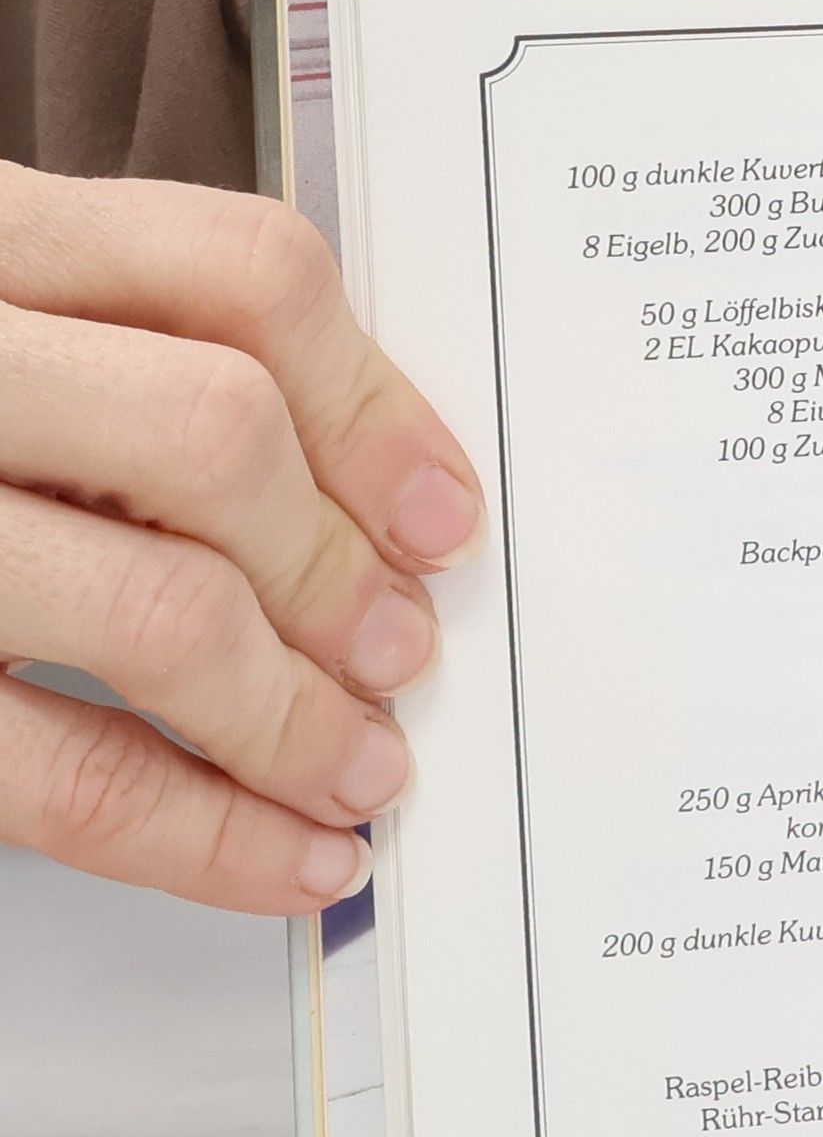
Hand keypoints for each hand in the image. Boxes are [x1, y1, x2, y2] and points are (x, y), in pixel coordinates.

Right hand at [0, 162, 484, 913]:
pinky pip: (64, 777)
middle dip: (341, 573)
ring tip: (362, 770)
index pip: (241, 272)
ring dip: (297, 719)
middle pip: (216, 435)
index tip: (443, 516)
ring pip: (159, 609)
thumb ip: (129, 360)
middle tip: (404, 656)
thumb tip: (380, 511)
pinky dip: (209, 836)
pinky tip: (290, 863)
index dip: (379, 409)